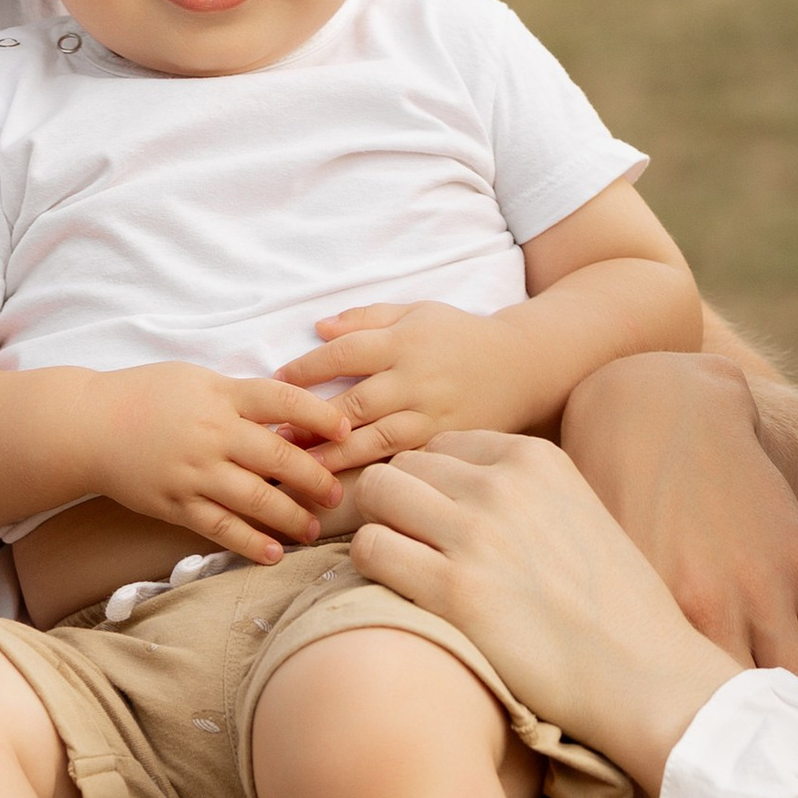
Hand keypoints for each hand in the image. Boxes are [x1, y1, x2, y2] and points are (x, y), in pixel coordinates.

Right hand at [93, 365, 345, 565]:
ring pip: (255, 499)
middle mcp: (212, 434)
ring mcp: (194, 472)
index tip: (348, 430)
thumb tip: (290, 414)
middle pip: (278, 457)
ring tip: (313, 528)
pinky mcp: (176, 504)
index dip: (321, 416)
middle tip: (337, 493)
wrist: (88, 426)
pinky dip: (249, 542)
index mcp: (221, 395)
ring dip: (291, 516)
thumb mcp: (196, 380)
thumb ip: (240, 396)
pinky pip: (220, 527)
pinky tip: (273, 553)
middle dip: (316, 478)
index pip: (283, 401)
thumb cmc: (146, 396)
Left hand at [275, 300, 522, 472]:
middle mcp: (417, 380)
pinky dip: (375, 473)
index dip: (307, 369)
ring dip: (336, 455)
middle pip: (356, 402)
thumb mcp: (417, 312)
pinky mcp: (445, 444)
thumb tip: (319, 328)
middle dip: (313, 421)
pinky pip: (405, 461)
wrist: (523, 366)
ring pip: (377, 440)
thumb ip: (367, 318)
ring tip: (302, 466)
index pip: (346, 353)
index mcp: (405, 342)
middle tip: (275, 435)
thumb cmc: (460, 336)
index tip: (276, 381)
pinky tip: (347, 485)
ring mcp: (432, 417)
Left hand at [348, 434, 738, 791]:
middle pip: (404, 465)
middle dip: (399, 505)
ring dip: (380, 530)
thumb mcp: (578, 514)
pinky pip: (369, 550)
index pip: (444, 445)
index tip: (442, 526)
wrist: (646, 674)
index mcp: (536, 459)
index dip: (433, 487)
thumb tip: (461, 492)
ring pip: (376, 496)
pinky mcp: (453, 591)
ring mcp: (476, 534)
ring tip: (404, 572)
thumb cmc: (615, 608)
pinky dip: (371, 569)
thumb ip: (523, 493)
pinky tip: (401, 597)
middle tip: (414, 551)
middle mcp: (502, 484)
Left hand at [561, 349, 797, 723]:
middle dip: (772, 797)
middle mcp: (708, 612)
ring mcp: (764, 592)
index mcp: (644, 617)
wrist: (657, 407)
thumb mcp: (578, 568)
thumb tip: (558, 729)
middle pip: (743, 727)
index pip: (669, 730)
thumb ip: (574, 641)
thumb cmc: (599, 500)